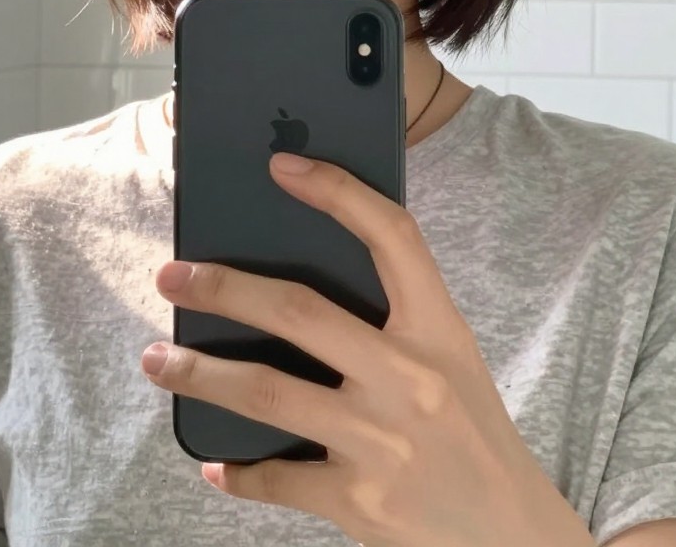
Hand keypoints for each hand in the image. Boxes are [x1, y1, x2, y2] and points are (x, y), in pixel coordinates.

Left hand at [141, 152, 592, 546]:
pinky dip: (237, 473)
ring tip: (157, 358)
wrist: (517, 541)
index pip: (392, 236)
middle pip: (300, 311)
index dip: (336, 192)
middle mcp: (409, 377)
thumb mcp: (452, 362)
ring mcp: (381, 441)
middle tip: (172, 275)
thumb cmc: (475, 437)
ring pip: (265, 392)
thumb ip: (394, 322)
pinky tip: (214, 464)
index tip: (282, 165)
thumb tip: (296, 289)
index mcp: (439, 330)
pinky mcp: (360, 502)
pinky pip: (277, 479)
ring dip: (199, 372)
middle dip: (225, 287)